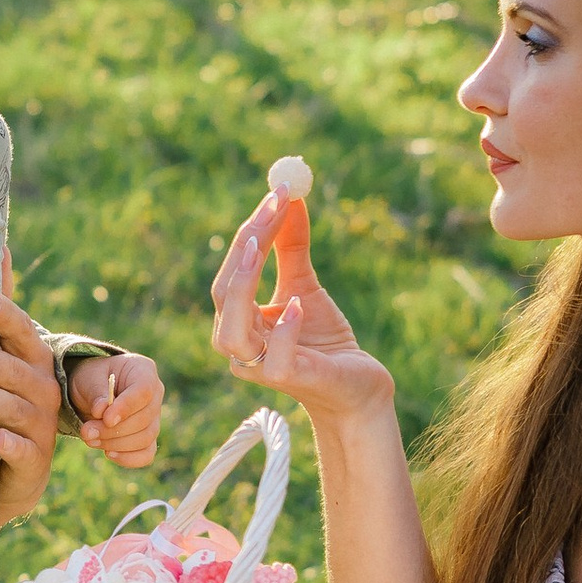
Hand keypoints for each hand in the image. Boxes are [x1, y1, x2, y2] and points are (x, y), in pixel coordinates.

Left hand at [0, 286, 64, 521]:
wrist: (8, 475)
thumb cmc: (0, 403)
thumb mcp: (2, 357)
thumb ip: (1, 309)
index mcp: (33, 362)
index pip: (22, 333)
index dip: (3, 316)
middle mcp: (42, 391)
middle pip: (16, 372)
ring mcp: (40, 429)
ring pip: (15, 410)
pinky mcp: (34, 464)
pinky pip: (25, 453)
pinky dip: (11, 446)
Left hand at [67, 346, 164, 466]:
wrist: (92, 390)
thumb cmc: (92, 378)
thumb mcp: (88, 377)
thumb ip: (95, 392)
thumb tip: (101, 412)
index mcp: (144, 371)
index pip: (144, 391)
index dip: (126, 407)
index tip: (106, 419)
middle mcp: (155, 394)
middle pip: (144, 419)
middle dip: (113, 430)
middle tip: (87, 432)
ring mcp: (154, 417)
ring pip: (145, 438)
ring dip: (116, 444)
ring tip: (90, 439)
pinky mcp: (148, 437)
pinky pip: (146, 454)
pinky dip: (128, 458)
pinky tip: (109, 454)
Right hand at [209, 192, 395, 428]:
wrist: (357, 389)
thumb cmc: (324, 342)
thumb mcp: (306, 286)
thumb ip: (291, 247)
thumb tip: (290, 195)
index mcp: (238, 320)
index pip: (233, 272)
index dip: (250, 230)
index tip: (277, 193)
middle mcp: (240, 346)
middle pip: (224, 296)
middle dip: (244, 250)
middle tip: (269, 211)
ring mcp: (260, 368)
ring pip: (232, 333)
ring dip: (243, 290)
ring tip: (259, 251)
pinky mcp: (290, 382)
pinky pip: (275, 360)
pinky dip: (284, 331)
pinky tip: (298, 305)